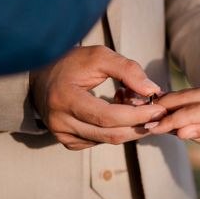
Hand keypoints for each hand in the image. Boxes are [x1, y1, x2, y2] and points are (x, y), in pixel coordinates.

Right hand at [30, 46, 165, 150]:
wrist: (41, 76)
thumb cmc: (71, 63)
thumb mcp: (99, 56)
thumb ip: (127, 70)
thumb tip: (152, 90)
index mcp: (65, 98)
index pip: (107, 116)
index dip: (136, 115)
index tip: (158, 108)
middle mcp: (60, 121)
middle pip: (110, 134)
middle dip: (139, 125)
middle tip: (158, 113)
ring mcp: (62, 134)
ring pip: (107, 141)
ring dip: (129, 128)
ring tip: (138, 108)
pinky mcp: (67, 141)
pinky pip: (99, 142)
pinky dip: (115, 130)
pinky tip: (118, 114)